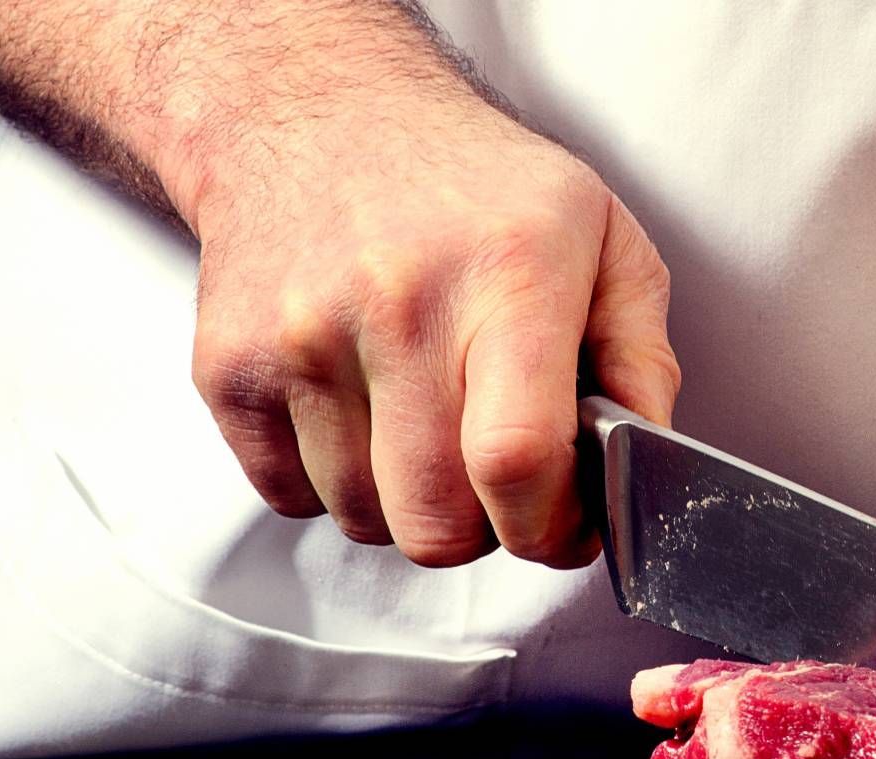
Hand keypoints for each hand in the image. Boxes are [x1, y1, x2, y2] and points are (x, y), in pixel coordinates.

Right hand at [186, 96, 677, 567]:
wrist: (316, 110)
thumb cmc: (473, 185)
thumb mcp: (604, 238)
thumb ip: (642, 359)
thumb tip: (646, 460)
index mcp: (507, 275)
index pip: (515, 457)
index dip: (549, 526)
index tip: (565, 526)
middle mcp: (397, 304)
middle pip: (436, 519)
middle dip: (486, 532)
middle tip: (502, 485)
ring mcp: (300, 338)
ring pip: (366, 521)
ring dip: (409, 507)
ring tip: (432, 430)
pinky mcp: (229, 367)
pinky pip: (291, 498)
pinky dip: (338, 486)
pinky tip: (368, 416)